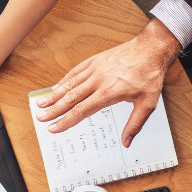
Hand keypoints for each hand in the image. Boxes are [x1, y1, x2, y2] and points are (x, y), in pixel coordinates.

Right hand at [34, 19, 181, 146]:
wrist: (150, 49)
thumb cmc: (149, 75)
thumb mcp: (147, 104)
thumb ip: (135, 124)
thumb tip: (126, 142)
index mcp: (109, 93)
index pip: (81, 111)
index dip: (66, 121)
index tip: (55, 128)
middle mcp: (98, 80)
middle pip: (70, 98)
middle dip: (53, 109)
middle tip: (40, 118)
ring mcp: (95, 69)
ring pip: (69, 84)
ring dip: (54, 95)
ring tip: (40, 103)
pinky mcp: (95, 60)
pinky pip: (75, 71)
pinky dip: (64, 80)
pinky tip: (56, 86)